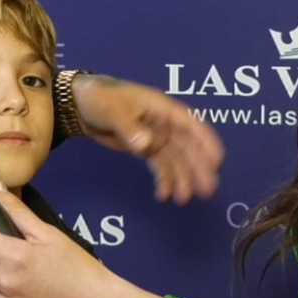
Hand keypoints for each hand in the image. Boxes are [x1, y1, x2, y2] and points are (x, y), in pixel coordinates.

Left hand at [72, 74, 223, 203]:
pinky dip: (164, 180)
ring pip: (176, 160)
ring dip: (182, 179)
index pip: (191, 125)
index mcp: (163, 109)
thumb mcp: (113, 110)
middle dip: (199, 168)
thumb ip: (130, 128)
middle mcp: (165, 124)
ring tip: (183, 200)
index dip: (206, 142)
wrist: (79, 104)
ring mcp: (156, 137)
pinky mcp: (145, 148)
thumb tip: (146, 146)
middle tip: (208, 190)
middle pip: (188, 147)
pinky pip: (160, 166)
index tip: (218, 161)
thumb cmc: (100, 98)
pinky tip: (163, 196)